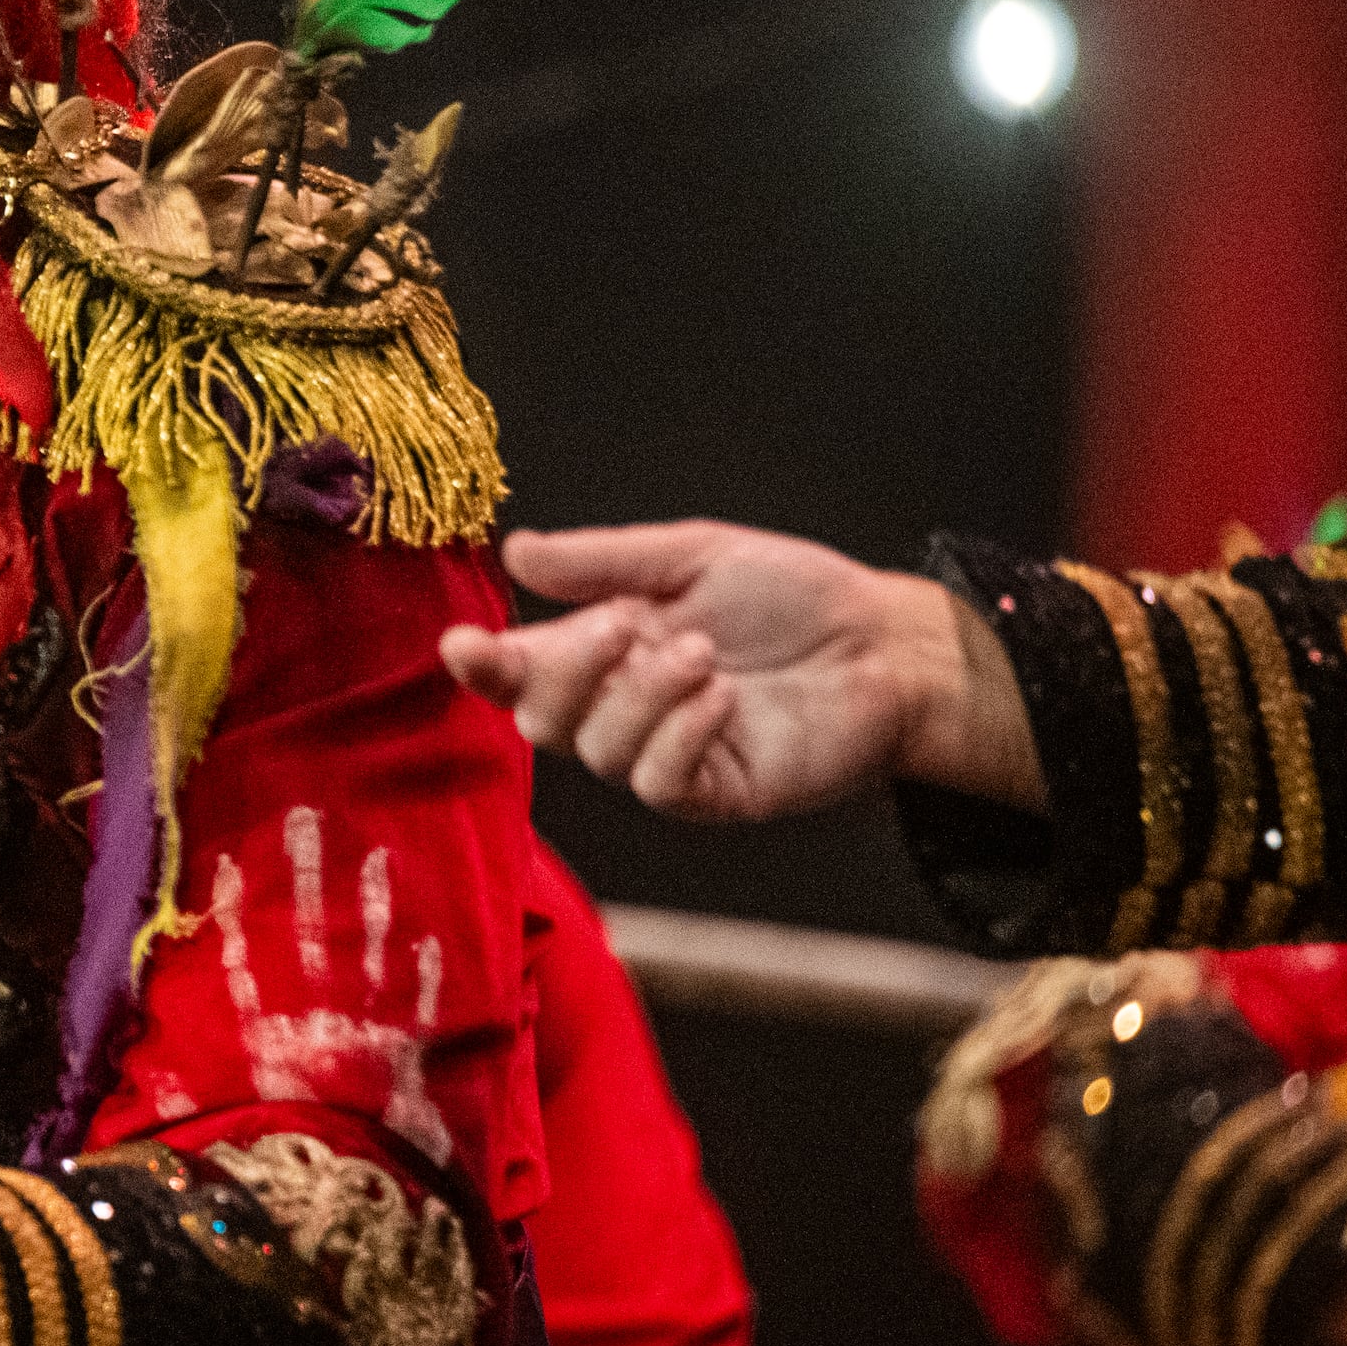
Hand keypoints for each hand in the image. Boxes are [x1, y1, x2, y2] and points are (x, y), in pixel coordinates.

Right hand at [441, 522, 1033, 821]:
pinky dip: (680, 734)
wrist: (885, 644)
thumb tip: (516, 553)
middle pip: (543, 719)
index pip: (519, 669)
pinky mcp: (713, 791)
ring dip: (643, 696)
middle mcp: (624, 707)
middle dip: (568, 672)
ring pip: (601, 751)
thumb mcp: (693, 555)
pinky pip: (660, 782)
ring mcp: (666, 754)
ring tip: (704, 655)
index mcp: (606, 648)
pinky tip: (721, 698)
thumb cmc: (795, 597)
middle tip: (623, 628)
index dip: (482, 665)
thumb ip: (602, 562)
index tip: (461, 644)